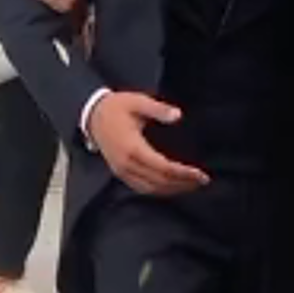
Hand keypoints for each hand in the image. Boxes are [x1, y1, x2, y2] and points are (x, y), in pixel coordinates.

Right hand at [87, 91, 209, 196]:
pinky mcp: (119, 172)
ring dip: (172, 190)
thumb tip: (177, 115)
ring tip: (190, 186)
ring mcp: (122, 170)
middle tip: (201, 181)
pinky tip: (170, 187)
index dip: (183, 173)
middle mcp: (127, 164)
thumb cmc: (115, 107)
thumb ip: (158, 109)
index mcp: (133, 147)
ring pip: (151, 188)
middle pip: (160, 181)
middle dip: (182, 183)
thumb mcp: (137, 101)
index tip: (200, 174)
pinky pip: (141, 188)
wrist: (92, 114)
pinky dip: (158, 190)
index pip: (163, 167)